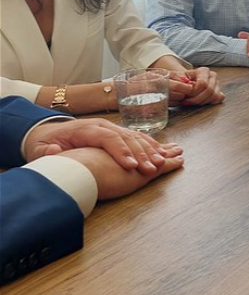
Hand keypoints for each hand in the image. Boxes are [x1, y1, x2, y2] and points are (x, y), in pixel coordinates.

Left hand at [24, 118, 176, 174]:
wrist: (48, 133)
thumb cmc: (45, 144)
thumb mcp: (39, 150)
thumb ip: (47, 151)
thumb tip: (52, 150)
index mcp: (86, 128)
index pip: (108, 138)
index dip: (121, 151)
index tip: (131, 167)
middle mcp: (102, 126)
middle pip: (127, 137)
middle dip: (141, 153)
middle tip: (152, 168)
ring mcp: (112, 128)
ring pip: (135, 137)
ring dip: (150, 149)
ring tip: (162, 162)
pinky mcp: (117, 134)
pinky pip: (137, 138)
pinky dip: (150, 146)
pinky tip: (161, 153)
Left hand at [167, 67, 224, 106]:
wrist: (182, 85)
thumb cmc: (179, 82)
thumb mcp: (176, 80)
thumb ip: (180, 83)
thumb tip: (188, 88)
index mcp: (203, 71)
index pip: (202, 83)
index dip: (193, 92)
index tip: (185, 95)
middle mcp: (212, 76)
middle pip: (209, 90)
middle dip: (197, 99)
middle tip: (186, 101)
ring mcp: (216, 84)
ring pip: (214, 95)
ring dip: (201, 101)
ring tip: (191, 102)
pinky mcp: (218, 92)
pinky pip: (219, 98)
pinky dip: (209, 102)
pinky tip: (199, 102)